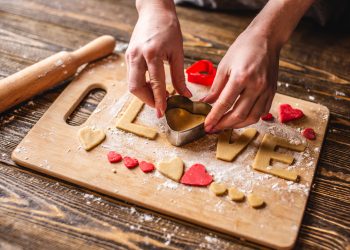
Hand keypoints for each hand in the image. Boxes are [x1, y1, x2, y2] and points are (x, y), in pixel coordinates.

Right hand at [126, 0, 191, 117]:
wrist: (154, 10)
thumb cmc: (168, 28)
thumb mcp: (178, 52)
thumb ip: (180, 76)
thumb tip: (185, 95)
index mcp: (151, 53)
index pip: (155, 83)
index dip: (159, 100)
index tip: (163, 112)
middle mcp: (137, 56)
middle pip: (135, 88)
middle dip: (147, 100)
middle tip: (160, 106)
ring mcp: (129, 56)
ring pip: (131, 84)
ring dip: (144, 94)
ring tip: (159, 96)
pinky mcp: (128, 56)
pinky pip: (131, 77)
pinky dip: (141, 85)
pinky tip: (152, 86)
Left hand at [202, 29, 279, 131]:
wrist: (266, 39)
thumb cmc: (243, 48)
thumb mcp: (224, 65)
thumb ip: (215, 87)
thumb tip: (206, 102)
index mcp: (241, 77)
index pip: (224, 104)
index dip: (214, 117)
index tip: (206, 125)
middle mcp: (256, 86)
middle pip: (239, 115)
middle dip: (224, 125)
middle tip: (213, 129)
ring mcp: (266, 90)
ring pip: (252, 117)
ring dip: (237, 125)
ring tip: (225, 126)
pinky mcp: (272, 92)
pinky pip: (262, 112)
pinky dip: (250, 118)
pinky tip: (240, 118)